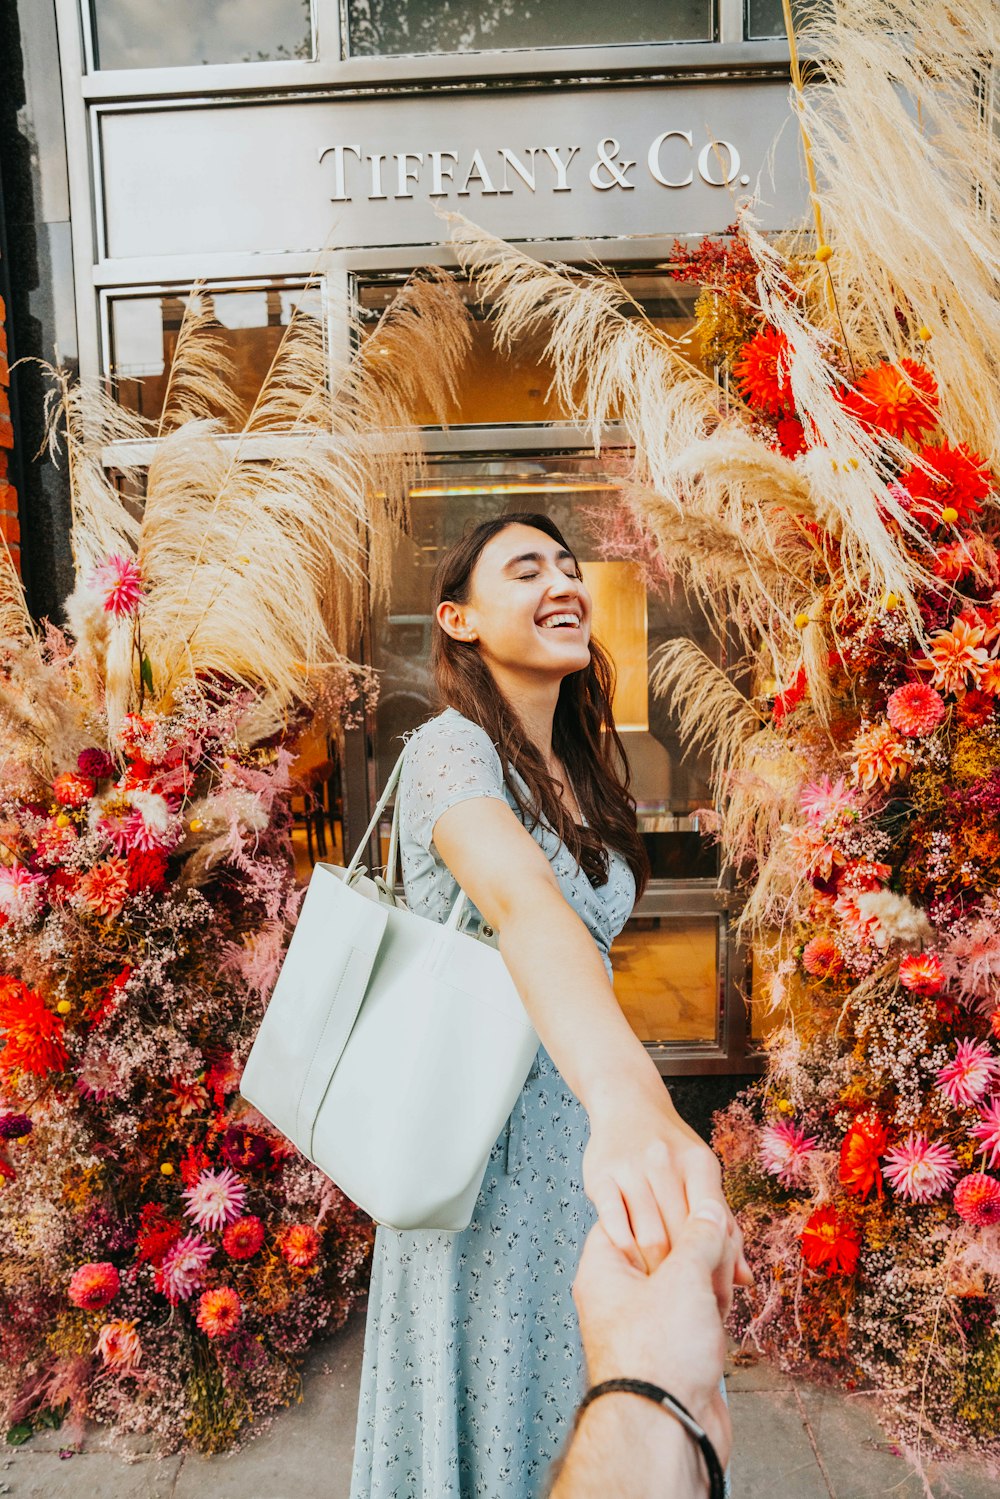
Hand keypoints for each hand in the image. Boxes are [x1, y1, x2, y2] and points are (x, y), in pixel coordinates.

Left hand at [572, 1200, 732, 1466]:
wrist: (668, 1429)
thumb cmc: (657, 1355)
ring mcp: (647, 1321)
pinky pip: (696, 1310)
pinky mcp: (673, 1346)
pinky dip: (713, 1307)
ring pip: (684, 1278)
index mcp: (605, 1267)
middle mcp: (620, 1293)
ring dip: (710, 1278)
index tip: (697, 1206)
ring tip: (722, 1288)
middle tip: (719, 1252)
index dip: (666, 1205)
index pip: (630, 1213)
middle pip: (663, 1245)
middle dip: (698, 1247)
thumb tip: (710, 1210)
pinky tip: (725, 1310)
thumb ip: (700, 1235)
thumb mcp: (683, 1276)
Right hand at [582, 1081, 750, 1293]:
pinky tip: (629, 1268)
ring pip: (648, 1235)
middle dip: (684, 1274)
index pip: (712, 1224)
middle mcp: (665, 1161)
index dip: (714, 1264)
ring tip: (658, 1294)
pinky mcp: (600, 1176)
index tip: (711, 1293)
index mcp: (700, 1163)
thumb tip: (746, 1280)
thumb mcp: (703, 1174)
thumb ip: (724, 1226)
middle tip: (684, 1302)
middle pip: (680, 1236)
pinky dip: (624, 1252)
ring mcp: (631, 1168)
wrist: (627, 1103)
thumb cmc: (673, 1147)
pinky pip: (614, 1223)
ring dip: (654, 1270)